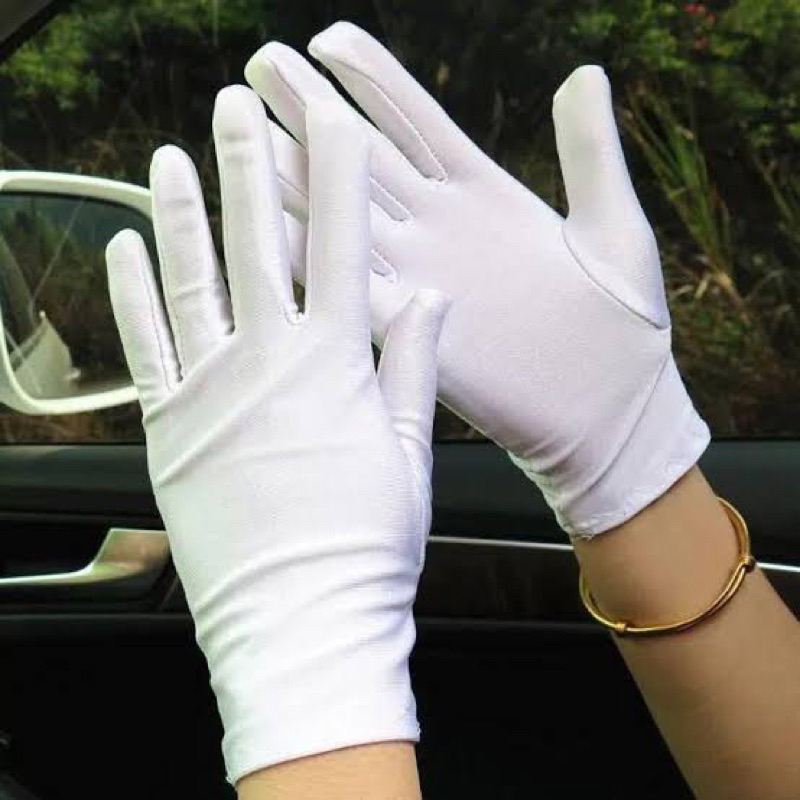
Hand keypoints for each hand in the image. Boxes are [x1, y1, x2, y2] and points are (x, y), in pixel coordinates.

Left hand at [106, 86, 446, 782]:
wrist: (304, 623)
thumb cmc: (368, 547)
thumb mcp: (409, 454)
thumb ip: (412, 366)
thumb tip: (426, 296)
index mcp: (337, 368)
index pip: (344, 247)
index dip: (338, 178)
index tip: (332, 123)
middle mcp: (269, 365)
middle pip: (260, 244)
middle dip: (252, 166)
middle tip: (240, 105)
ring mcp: (211, 394)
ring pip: (192, 281)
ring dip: (182, 213)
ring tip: (172, 157)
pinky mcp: (168, 430)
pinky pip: (145, 347)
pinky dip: (132, 293)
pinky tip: (124, 248)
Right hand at [244, 22, 708, 536]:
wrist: (611, 414)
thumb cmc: (625, 327)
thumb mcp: (615, 227)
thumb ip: (589, 152)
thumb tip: (584, 73)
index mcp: (484, 197)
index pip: (416, 122)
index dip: (372, 78)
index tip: (326, 35)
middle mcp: (439, 232)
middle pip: (363, 159)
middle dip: (310, 111)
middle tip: (260, 64)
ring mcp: (421, 279)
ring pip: (344, 214)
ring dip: (294, 173)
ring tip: (245, 126)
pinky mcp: (414, 332)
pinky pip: (351, 284)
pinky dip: (307, 255)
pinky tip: (265, 220)